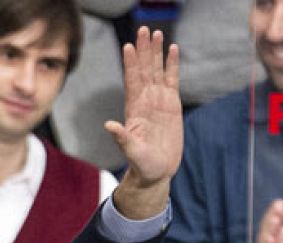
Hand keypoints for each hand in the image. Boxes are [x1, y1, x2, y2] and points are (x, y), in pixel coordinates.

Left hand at [107, 27, 181, 218]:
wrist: (156, 172)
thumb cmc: (142, 165)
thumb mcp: (132, 152)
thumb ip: (122, 138)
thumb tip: (109, 125)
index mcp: (135, 110)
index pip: (132, 81)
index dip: (131, 64)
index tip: (129, 46)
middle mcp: (145, 101)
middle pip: (144, 70)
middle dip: (144, 50)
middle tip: (144, 29)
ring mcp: (158, 101)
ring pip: (157, 71)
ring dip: (156, 53)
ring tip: (157, 33)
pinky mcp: (172, 105)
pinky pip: (172, 80)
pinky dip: (172, 64)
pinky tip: (173, 49)